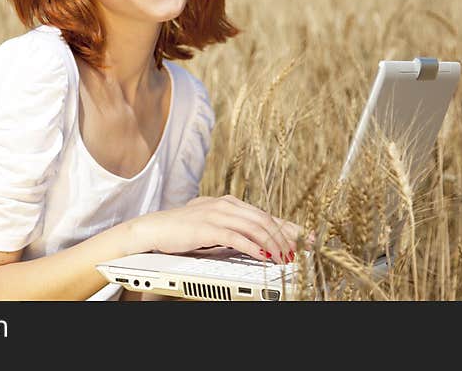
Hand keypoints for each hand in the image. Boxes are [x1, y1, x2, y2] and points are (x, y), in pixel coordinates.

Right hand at [131, 195, 314, 262]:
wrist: (154, 228)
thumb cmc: (181, 229)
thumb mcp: (211, 225)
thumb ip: (232, 228)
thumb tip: (255, 241)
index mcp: (229, 203)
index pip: (265, 214)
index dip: (288, 226)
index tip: (307, 237)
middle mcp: (226, 204)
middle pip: (266, 219)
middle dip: (288, 235)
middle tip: (304, 249)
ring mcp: (217, 214)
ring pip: (256, 227)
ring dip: (274, 244)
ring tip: (286, 258)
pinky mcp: (208, 227)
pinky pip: (237, 237)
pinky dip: (254, 248)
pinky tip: (264, 257)